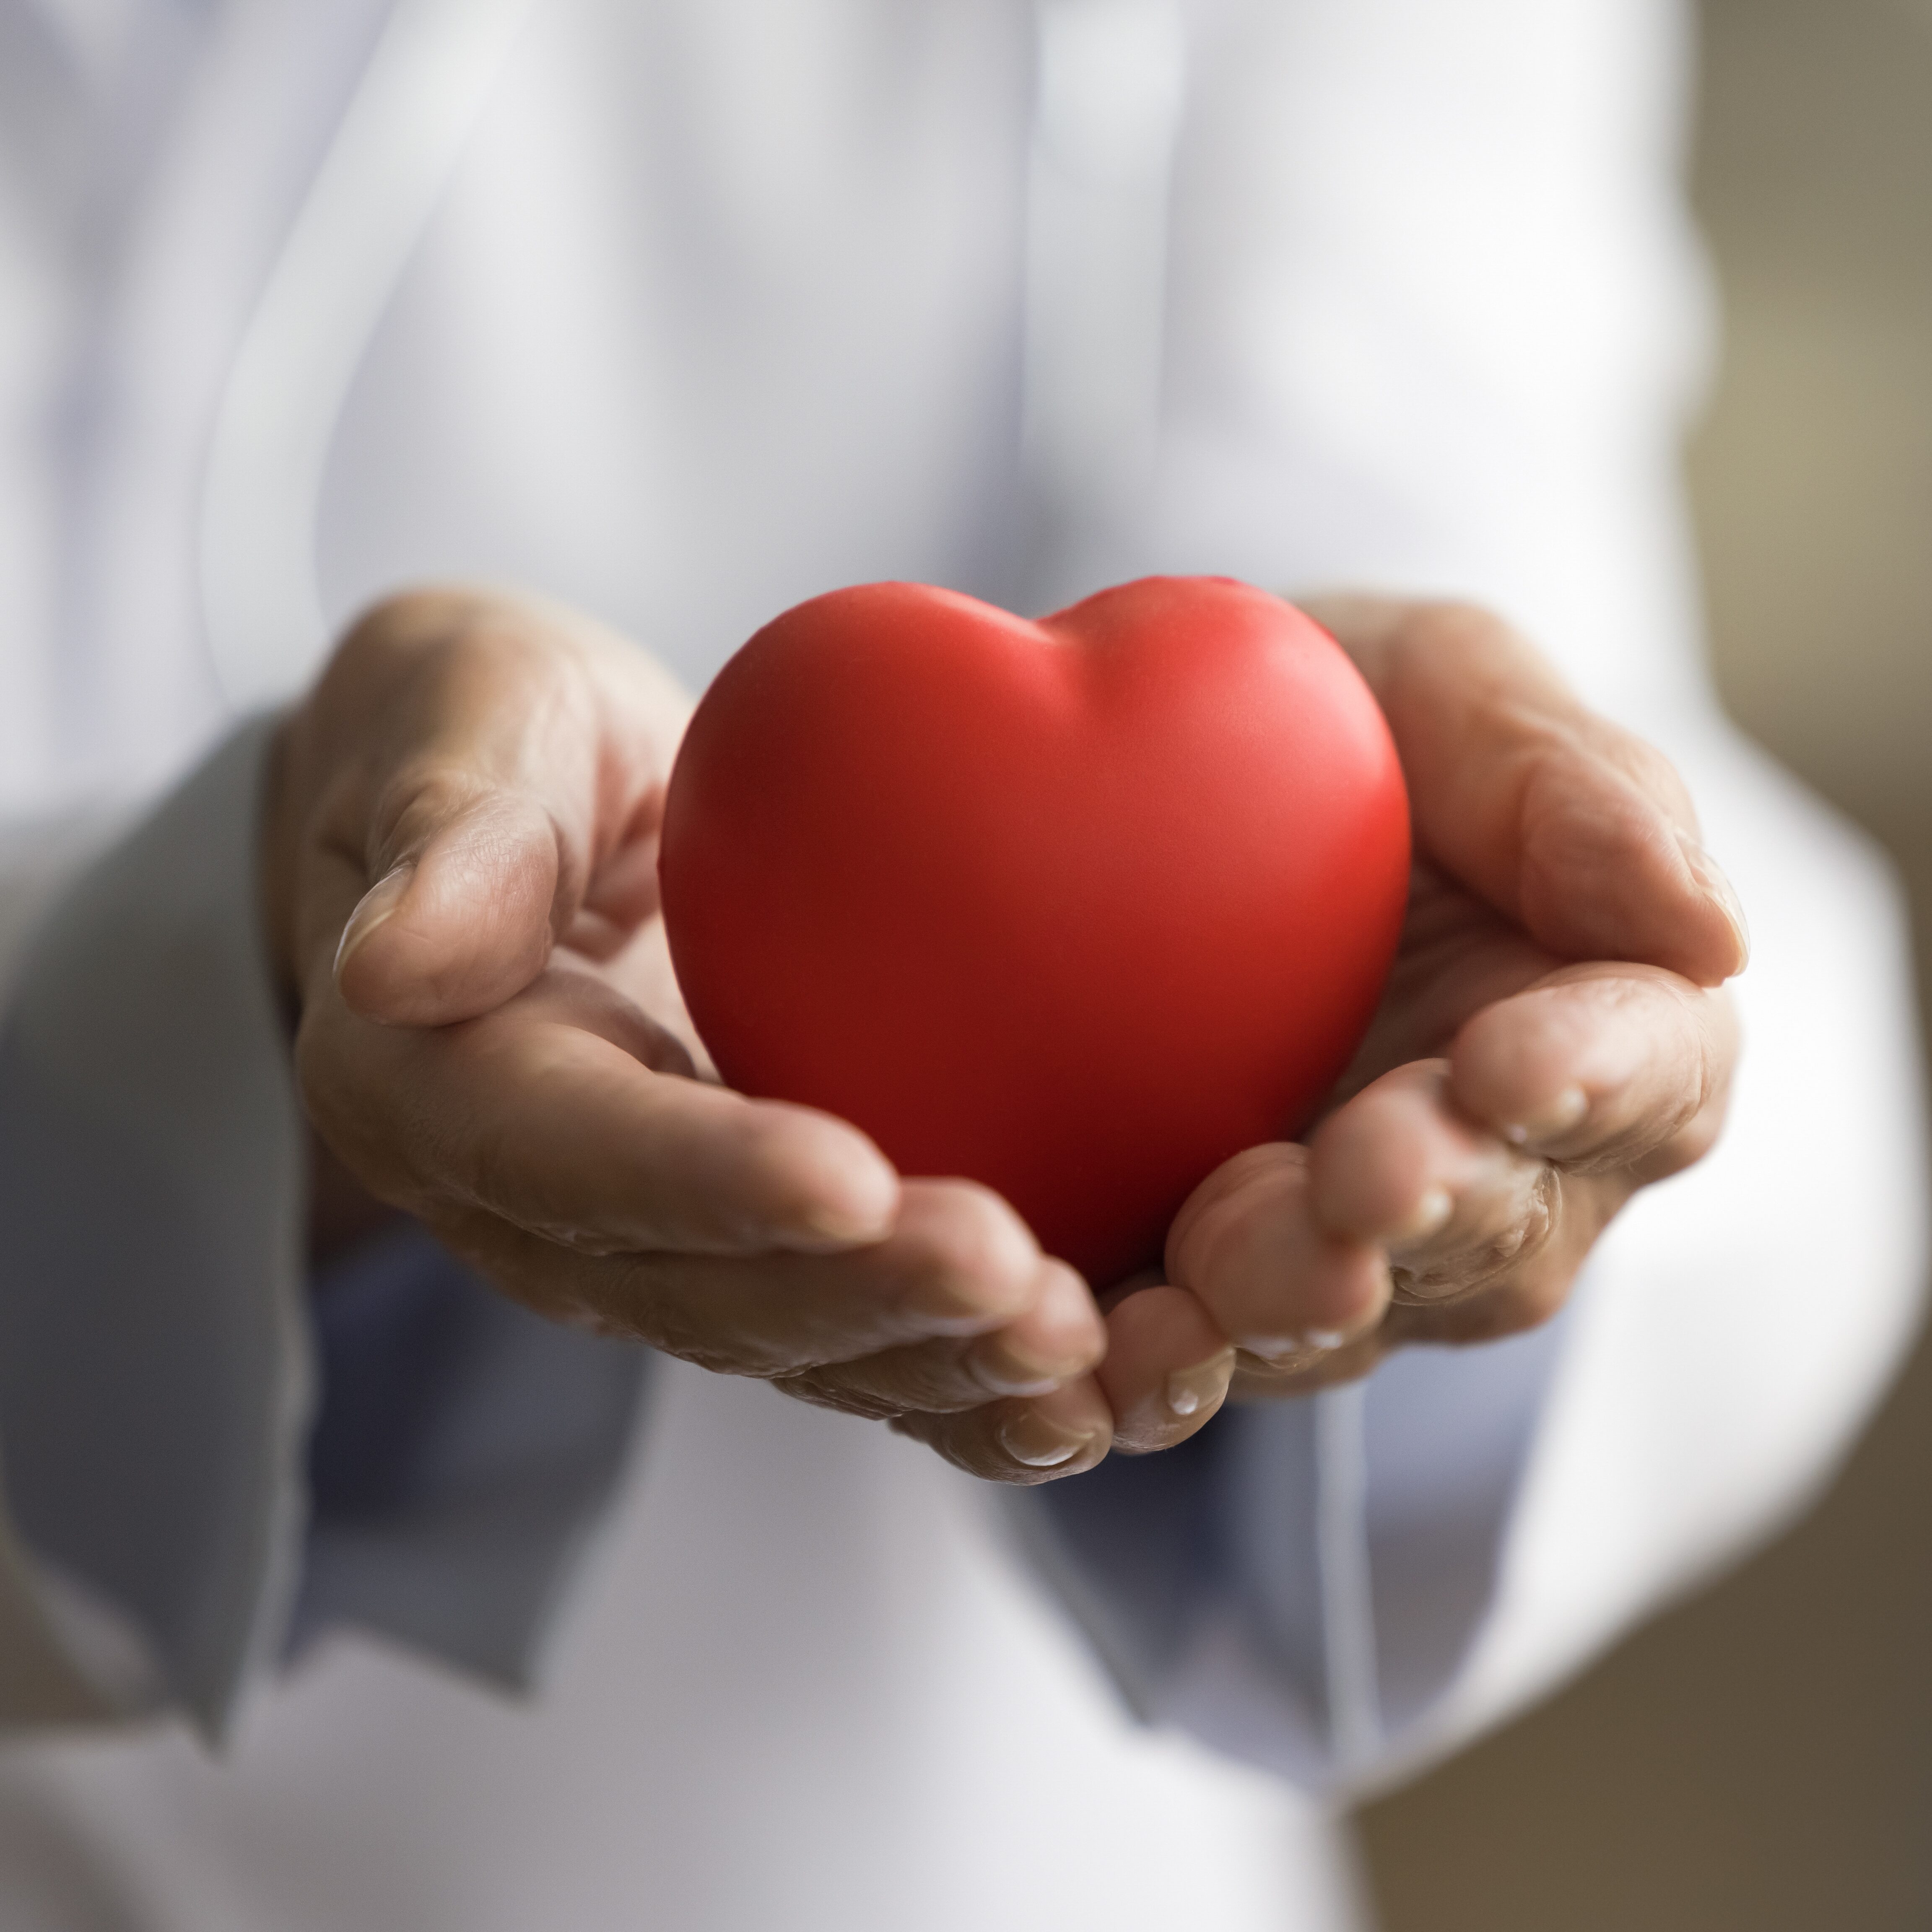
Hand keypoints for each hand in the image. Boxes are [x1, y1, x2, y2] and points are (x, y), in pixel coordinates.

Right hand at [268, 588, 1131, 1484]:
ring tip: (1089, 1353)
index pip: (577, 1155)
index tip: (849, 1177)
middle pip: (704, 1290)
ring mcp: (660, 1243)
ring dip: (942, 1365)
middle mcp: (547, 1207)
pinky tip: (1102, 1382)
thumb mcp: (459, 720)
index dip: (707, 1180)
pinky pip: (860, 1331)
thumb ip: (447, 829)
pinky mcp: (757, 1242)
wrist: (529, 814)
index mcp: (442, 1087)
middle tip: (1022, 1284)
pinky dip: (971, 1374)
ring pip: (799, 1343)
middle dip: (864, 1301)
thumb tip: (391, 962)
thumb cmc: (492, 727)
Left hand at [1124, 596, 1745, 1407]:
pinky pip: (1201, 1353)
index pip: (1647, 1074)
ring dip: (1293, 1298)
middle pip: (1500, 1228)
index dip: (1594, 1079)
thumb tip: (1711, 934)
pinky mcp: (1207, 1277)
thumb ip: (1574, 789)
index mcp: (1592, 1018)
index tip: (1511, 1060)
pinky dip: (1159, 1367)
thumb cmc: (1339, 716)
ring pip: (1355, 1313)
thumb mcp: (1442, 688)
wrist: (1162, 778)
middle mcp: (1490, 1160)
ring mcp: (1348, 1236)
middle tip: (1364, 1174)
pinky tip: (1109, 1349)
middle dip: (1434, 1205)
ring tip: (1219, 1266)